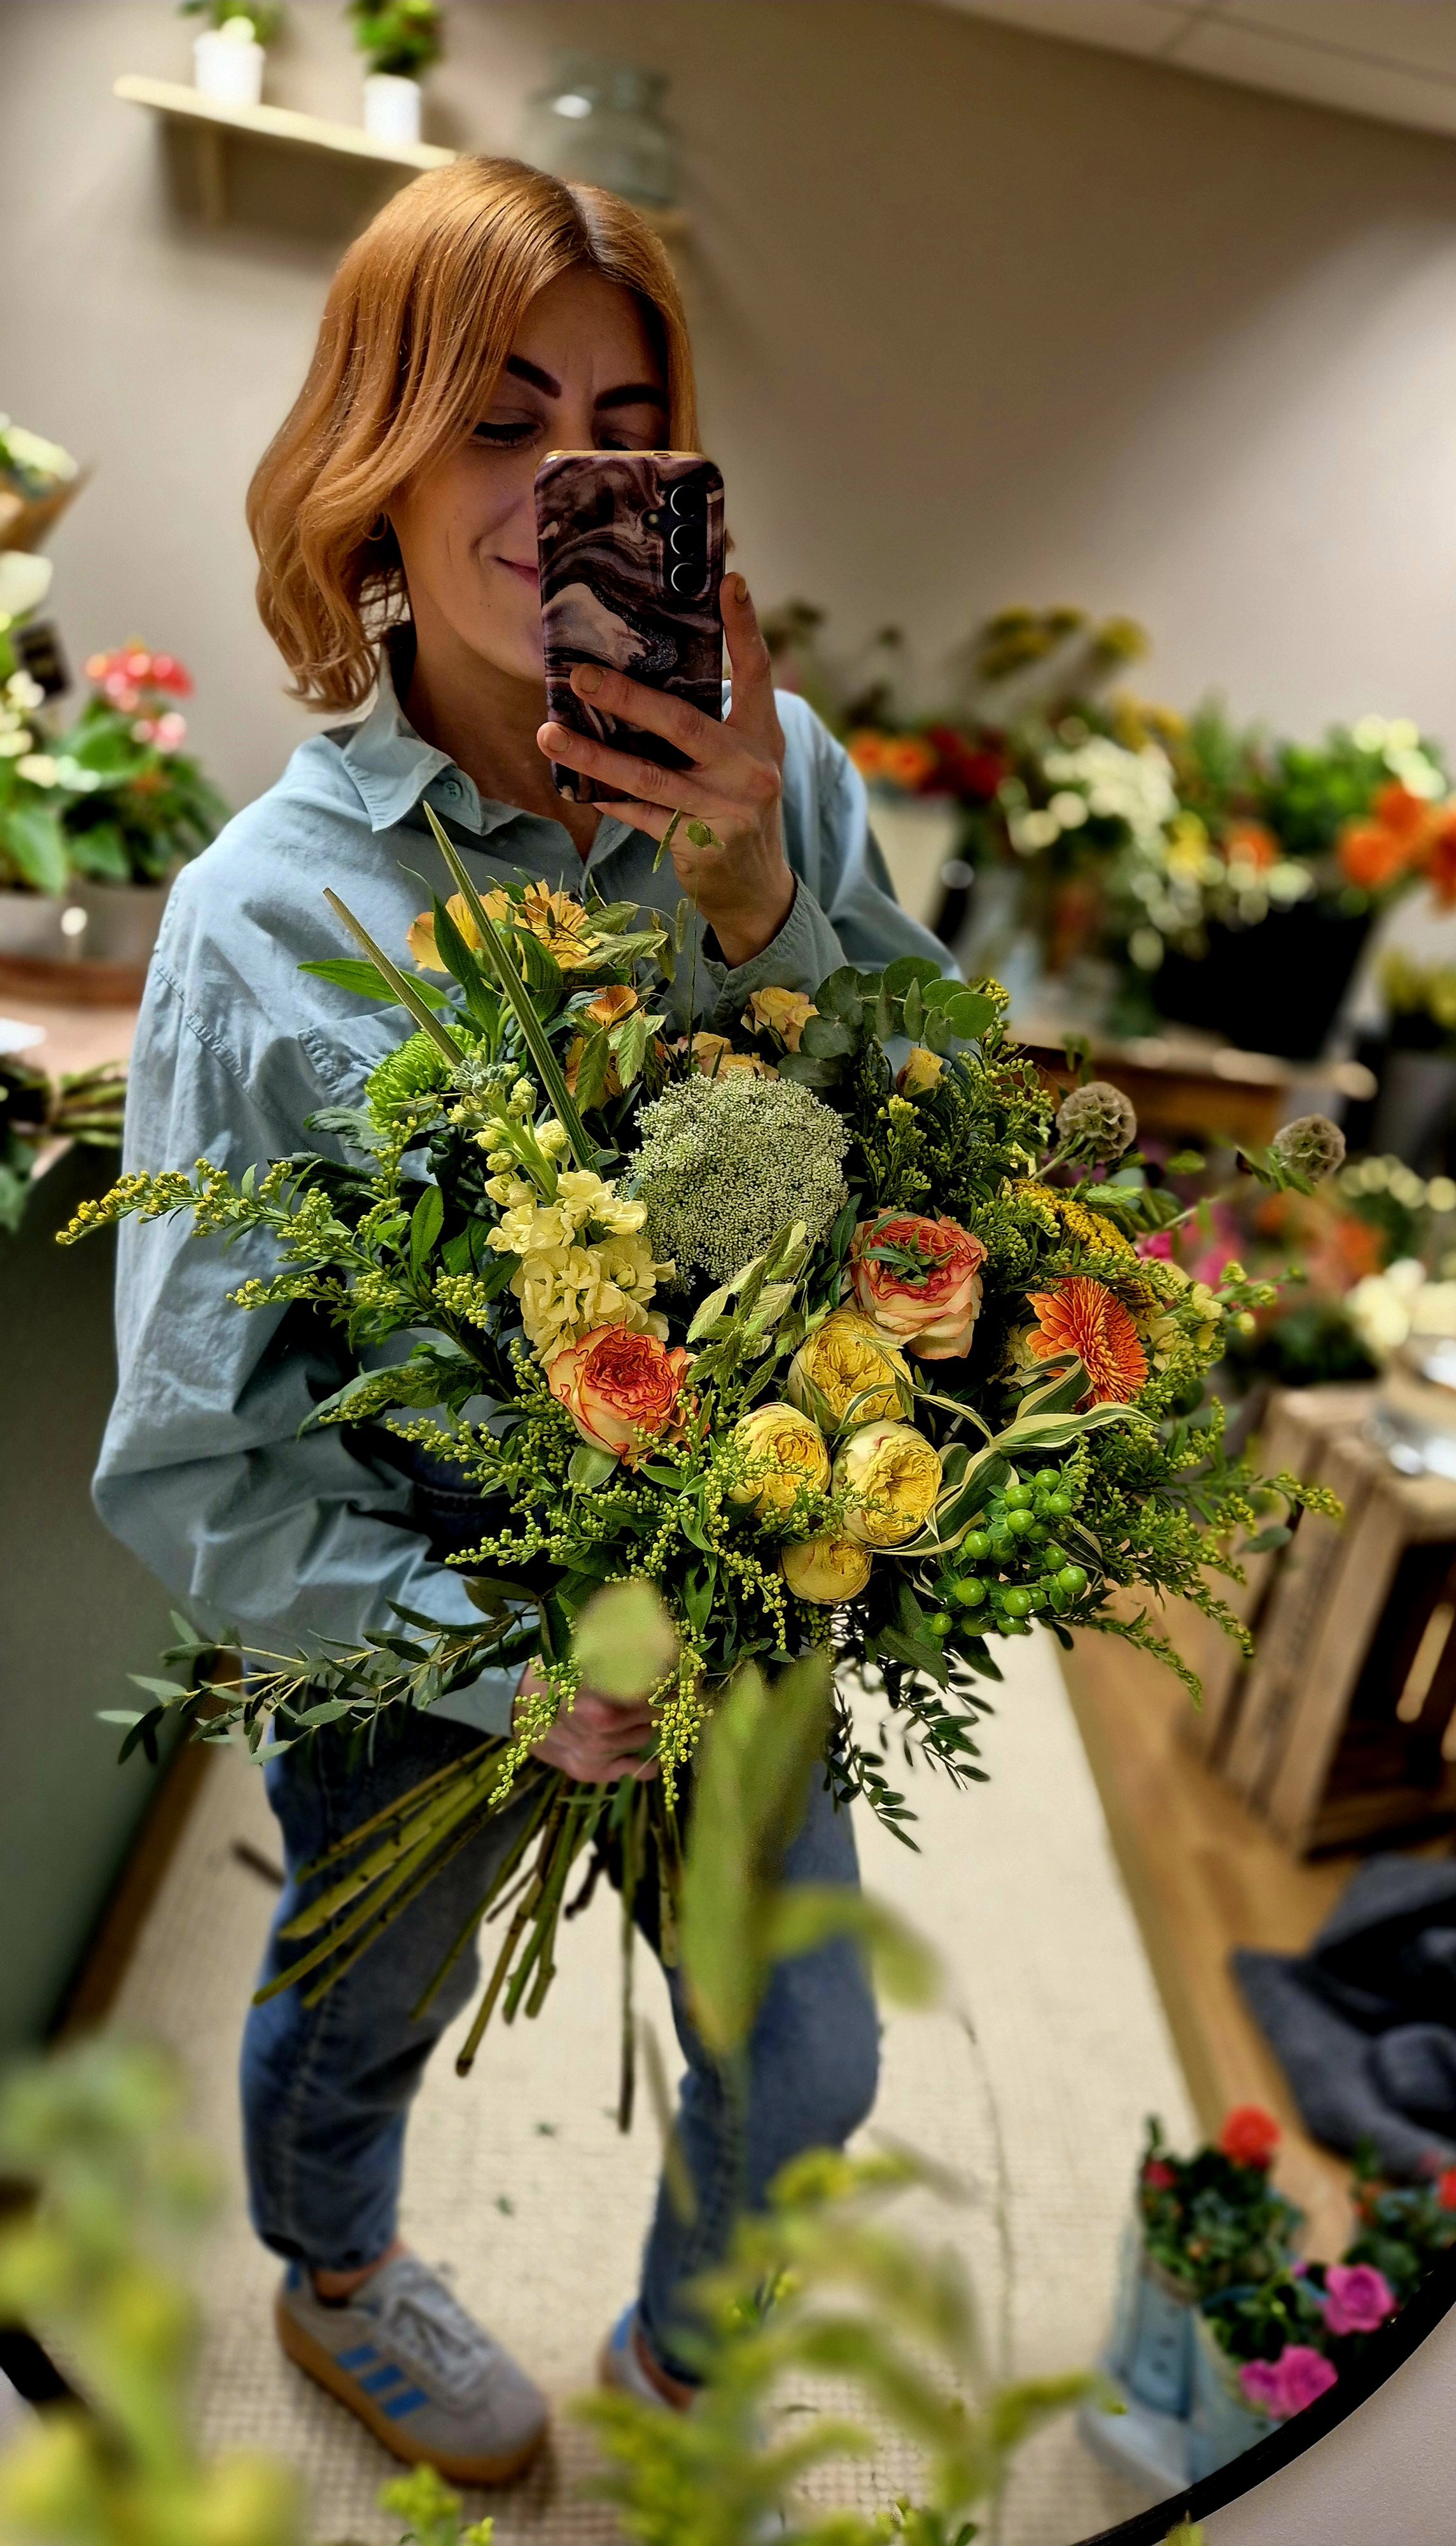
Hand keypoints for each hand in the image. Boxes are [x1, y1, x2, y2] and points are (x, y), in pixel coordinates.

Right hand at [517, 1661, 658, 1784]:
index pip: (648, 1692)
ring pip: (642, 1739)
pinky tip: (654, 1759)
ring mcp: (592, 1753)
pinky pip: (628, 1771)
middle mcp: (596, 1729)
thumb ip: (615, 1657)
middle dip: (663, 1702)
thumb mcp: (578, 1656)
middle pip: (650, 1716)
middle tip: (670, 1691)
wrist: (512, 1705)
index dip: (666, 1682)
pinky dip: (644, 1766)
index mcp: (596, 1695)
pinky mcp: (586, 1771)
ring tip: (651, 1712)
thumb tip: (657, 1650)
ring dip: (651, 1725)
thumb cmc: (550, 1673)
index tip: (676, 1674)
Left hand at [537, 574, 793, 969]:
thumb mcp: (743, 758)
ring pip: (648, 776)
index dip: (744, 626)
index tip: (729, 579)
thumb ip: (712, 720)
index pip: (756, 671)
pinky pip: (639, 815)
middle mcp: (750, 768)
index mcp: (763, 735)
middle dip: (626, 698)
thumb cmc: (739, 805)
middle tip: (579, 677)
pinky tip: (575, 784)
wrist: (759, 888)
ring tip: (548, 735)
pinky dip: (606, 798)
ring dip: (593, 754)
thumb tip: (641, 676)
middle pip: (682, 724)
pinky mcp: (698, 843)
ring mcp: (724, 809)